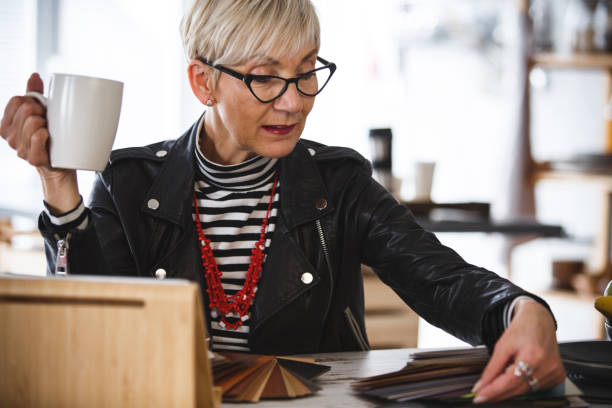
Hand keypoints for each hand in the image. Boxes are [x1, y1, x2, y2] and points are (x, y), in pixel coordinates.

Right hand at [0, 73, 79, 212]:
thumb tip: (34, 74)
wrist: (63, 164)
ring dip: (46, 123)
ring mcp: (19, 149)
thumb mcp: (42, 113)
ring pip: (32, 122)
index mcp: (7, 124)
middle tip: (49, 121)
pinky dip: (45, 134)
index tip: (41, 109)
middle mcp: (10, 137)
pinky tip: (49, 137)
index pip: (16, 100)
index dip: (32, 100)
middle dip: (41, 111)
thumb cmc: (52, 137)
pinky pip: (38, 137)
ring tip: (51, 131)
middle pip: (25, 110)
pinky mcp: (33, 159)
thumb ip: (35, 94)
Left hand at [472, 298, 565, 403]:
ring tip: (498, 384)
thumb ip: (492, 368)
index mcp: (533, 356)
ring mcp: (555, 373)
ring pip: (526, 391)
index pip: (510, 381)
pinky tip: (516, 378)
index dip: (493, 391)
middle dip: (499, 393)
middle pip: (519, 389)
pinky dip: (523, 386)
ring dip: (510, 390)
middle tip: (482, 395)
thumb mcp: (502, 345)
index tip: (479, 397)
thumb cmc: (521, 330)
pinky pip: (536, 388)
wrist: (539, 321)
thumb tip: (481, 386)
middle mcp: (548, 366)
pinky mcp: (558, 377)